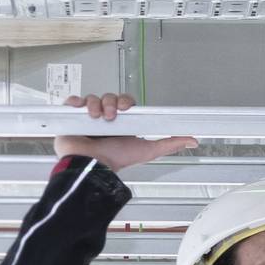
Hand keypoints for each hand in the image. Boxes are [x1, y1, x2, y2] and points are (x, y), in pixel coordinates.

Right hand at [53, 94, 196, 172]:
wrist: (92, 167)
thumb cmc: (115, 160)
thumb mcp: (147, 150)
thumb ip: (169, 144)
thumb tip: (193, 140)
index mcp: (121, 122)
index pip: (125, 102)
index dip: (126, 101)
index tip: (127, 107)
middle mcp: (104, 118)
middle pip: (109, 97)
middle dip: (111, 102)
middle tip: (112, 115)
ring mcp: (87, 118)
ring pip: (93, 98)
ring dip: (96, 104)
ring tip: (98, 117)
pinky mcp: (71, 119)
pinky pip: (72, 102)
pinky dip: (76, 102)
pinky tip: (81, 109)